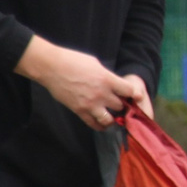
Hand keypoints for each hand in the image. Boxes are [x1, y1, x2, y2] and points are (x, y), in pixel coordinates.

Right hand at [16, 37, 148, 130]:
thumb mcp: (95, 63)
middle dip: (122, 106)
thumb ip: (106, 75)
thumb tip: (113, 83)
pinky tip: (102, 123)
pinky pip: (93, 124)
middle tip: (122, 106)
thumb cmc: (72, 60)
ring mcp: (90, 104)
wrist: (51, 67)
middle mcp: (101, 93)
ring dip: (112, 118)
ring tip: (112, 116)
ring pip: (109, 120)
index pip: (129, 91)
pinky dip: (99, 125)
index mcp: (107, 79)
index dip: (134, 95)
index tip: (135, 97)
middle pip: (121, 106)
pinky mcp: (79, 111)